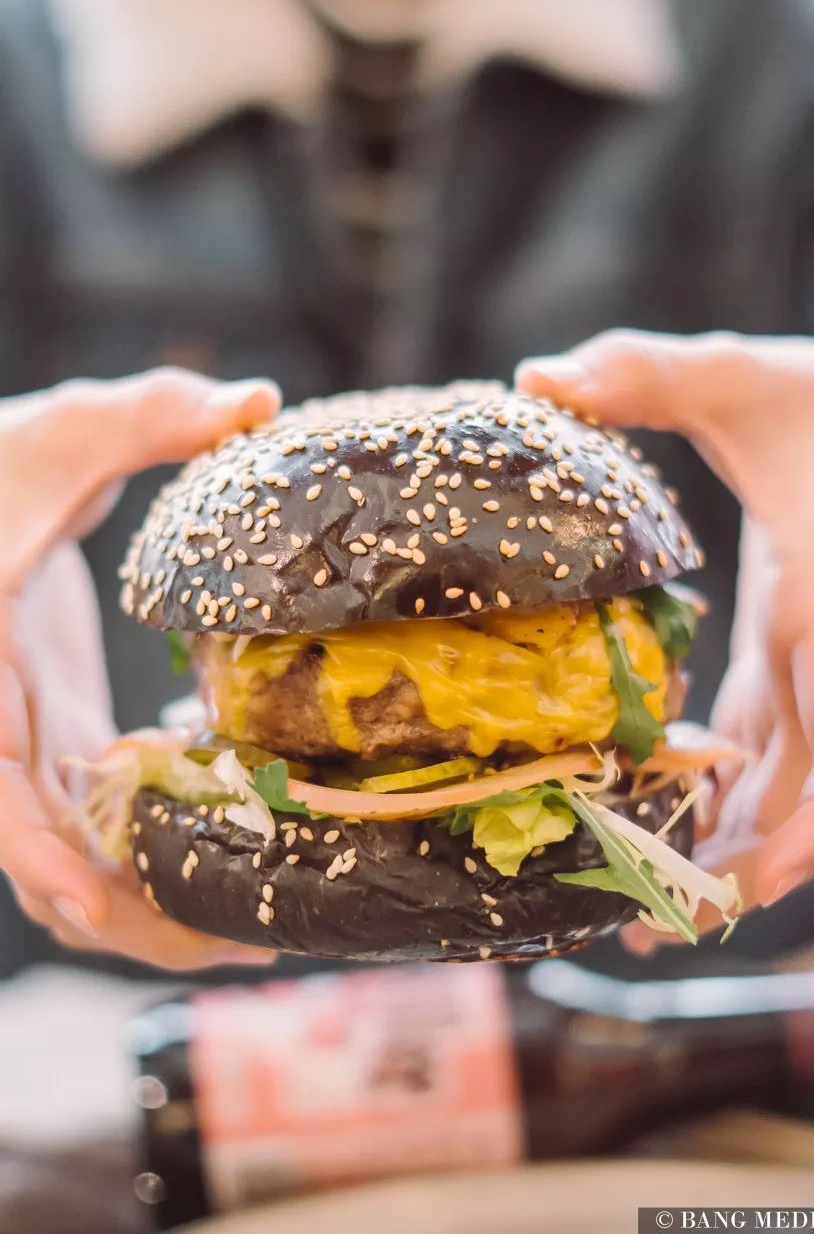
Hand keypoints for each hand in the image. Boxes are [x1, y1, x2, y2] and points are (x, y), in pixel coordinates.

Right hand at [1, 369, 281, 968]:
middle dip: (133, 917)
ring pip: (67, 863)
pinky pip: (91, 827)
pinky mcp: (54, 738)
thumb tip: (257, 400)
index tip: (115, 903)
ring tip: (255, 931)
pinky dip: (146, 860)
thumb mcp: (63, 431)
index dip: (49, 858)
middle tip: (247, 944)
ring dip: (146, 907)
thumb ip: (151, 414)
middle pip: (44, 862)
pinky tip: (227, 857)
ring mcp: (24, 746)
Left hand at [517, 330, 813, 939]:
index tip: (754, 880)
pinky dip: (726, 795)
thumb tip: (536, 379)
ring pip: (793, 788)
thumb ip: (648, 372)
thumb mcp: (742, 375)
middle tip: (653, 926)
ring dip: (732, 852)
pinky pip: (771, 748)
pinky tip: (667, 822)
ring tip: (646, 909)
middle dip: (747, 871)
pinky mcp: (797, 657)